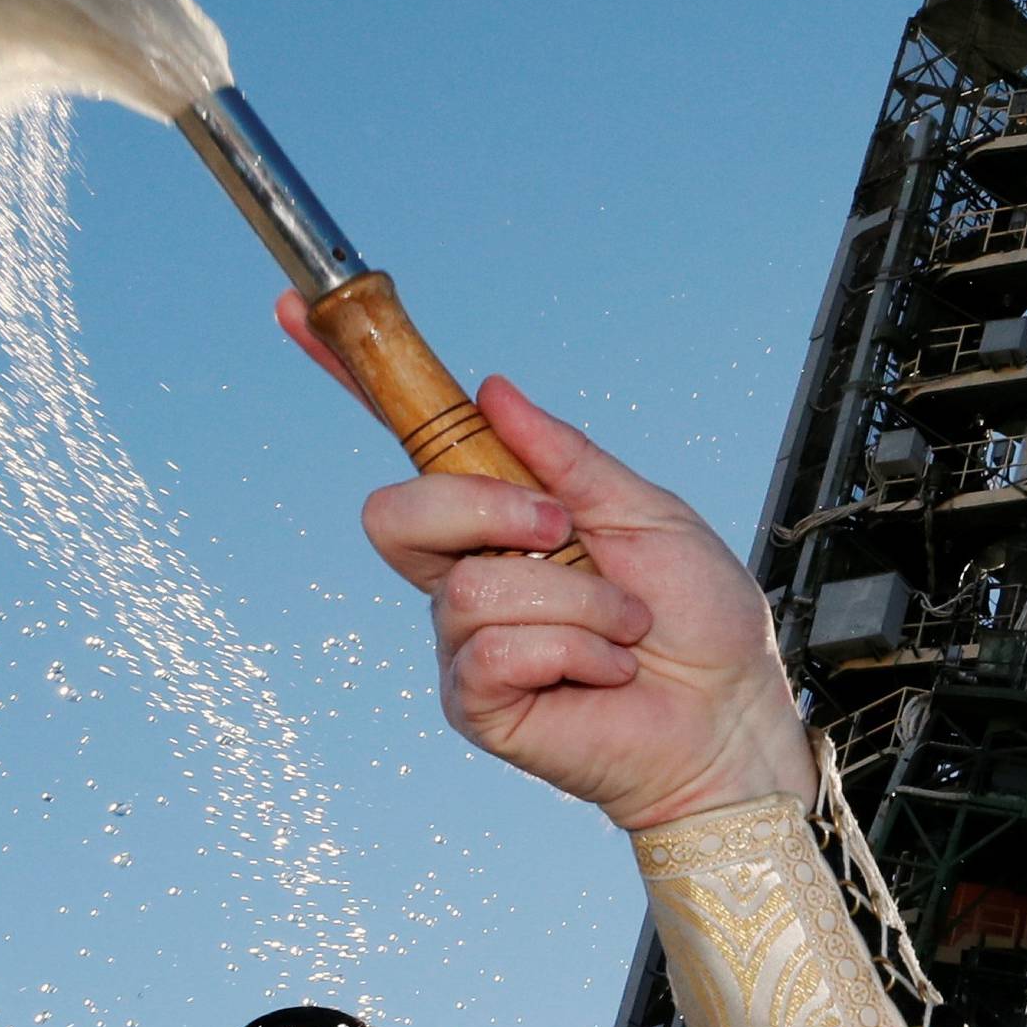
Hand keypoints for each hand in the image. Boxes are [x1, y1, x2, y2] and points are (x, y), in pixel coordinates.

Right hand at [279, 294, 816, 830]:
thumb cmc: (700, 624)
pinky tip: (605, 669)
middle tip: (561, 529)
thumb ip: (566, 455)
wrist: (730, 715)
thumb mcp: (644, 510)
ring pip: (472, 584)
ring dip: (575, 598)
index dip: (350, 380)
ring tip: (624, 626)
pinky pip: (494, 649)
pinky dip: (572, 650)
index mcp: (501, 519)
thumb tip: (491, 389)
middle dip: (483, 508)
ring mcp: (465, 643)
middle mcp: (468, 576)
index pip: (410, 447)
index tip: (296, 310)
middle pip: (394, 512)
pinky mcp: (477, 703)